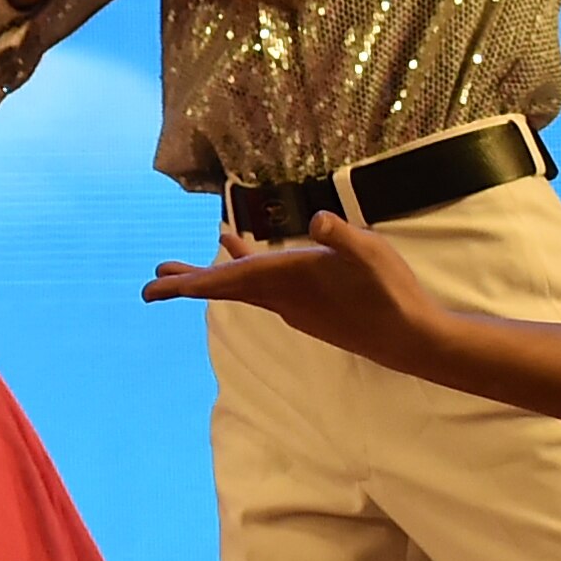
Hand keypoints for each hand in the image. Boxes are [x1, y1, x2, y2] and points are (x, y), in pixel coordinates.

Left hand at [138, 210, 455, 369]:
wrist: (410, 339)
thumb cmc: (391, 293)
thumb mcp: (371, 254)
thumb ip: (342, 236)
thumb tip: (318, 221)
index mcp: (287, 281)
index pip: (228, 280)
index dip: (189, 282)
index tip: (155, 287)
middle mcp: (281, 297)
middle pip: (224, 287)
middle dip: (186, 282)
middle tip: (150, 284)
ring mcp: (293, 304)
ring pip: (241, 287)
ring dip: (211, 276)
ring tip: (179, 268)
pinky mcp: (306, 306)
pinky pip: (263, 286)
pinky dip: (246, 269)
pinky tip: (245, 255)